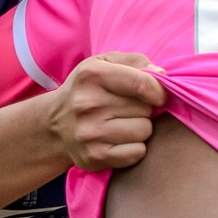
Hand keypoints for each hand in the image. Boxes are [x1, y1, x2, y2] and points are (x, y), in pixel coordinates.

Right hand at [43, 53, 165, 171]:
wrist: (55, 124)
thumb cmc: (88, 89)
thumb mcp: (105, 63)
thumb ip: (136, 61)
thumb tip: (162, 74)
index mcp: (92, 75)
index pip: (142, 84)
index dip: (159, 90)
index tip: (158, 95)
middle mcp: (87, 104)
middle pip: (145, 108)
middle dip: (144, 108)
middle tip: (127, 109)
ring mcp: (89, 133)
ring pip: (144, 130)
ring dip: (140, 128)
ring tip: (123, 123)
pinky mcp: (94, 156)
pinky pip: (137, 152)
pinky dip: (134, 148)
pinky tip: (120, 140)